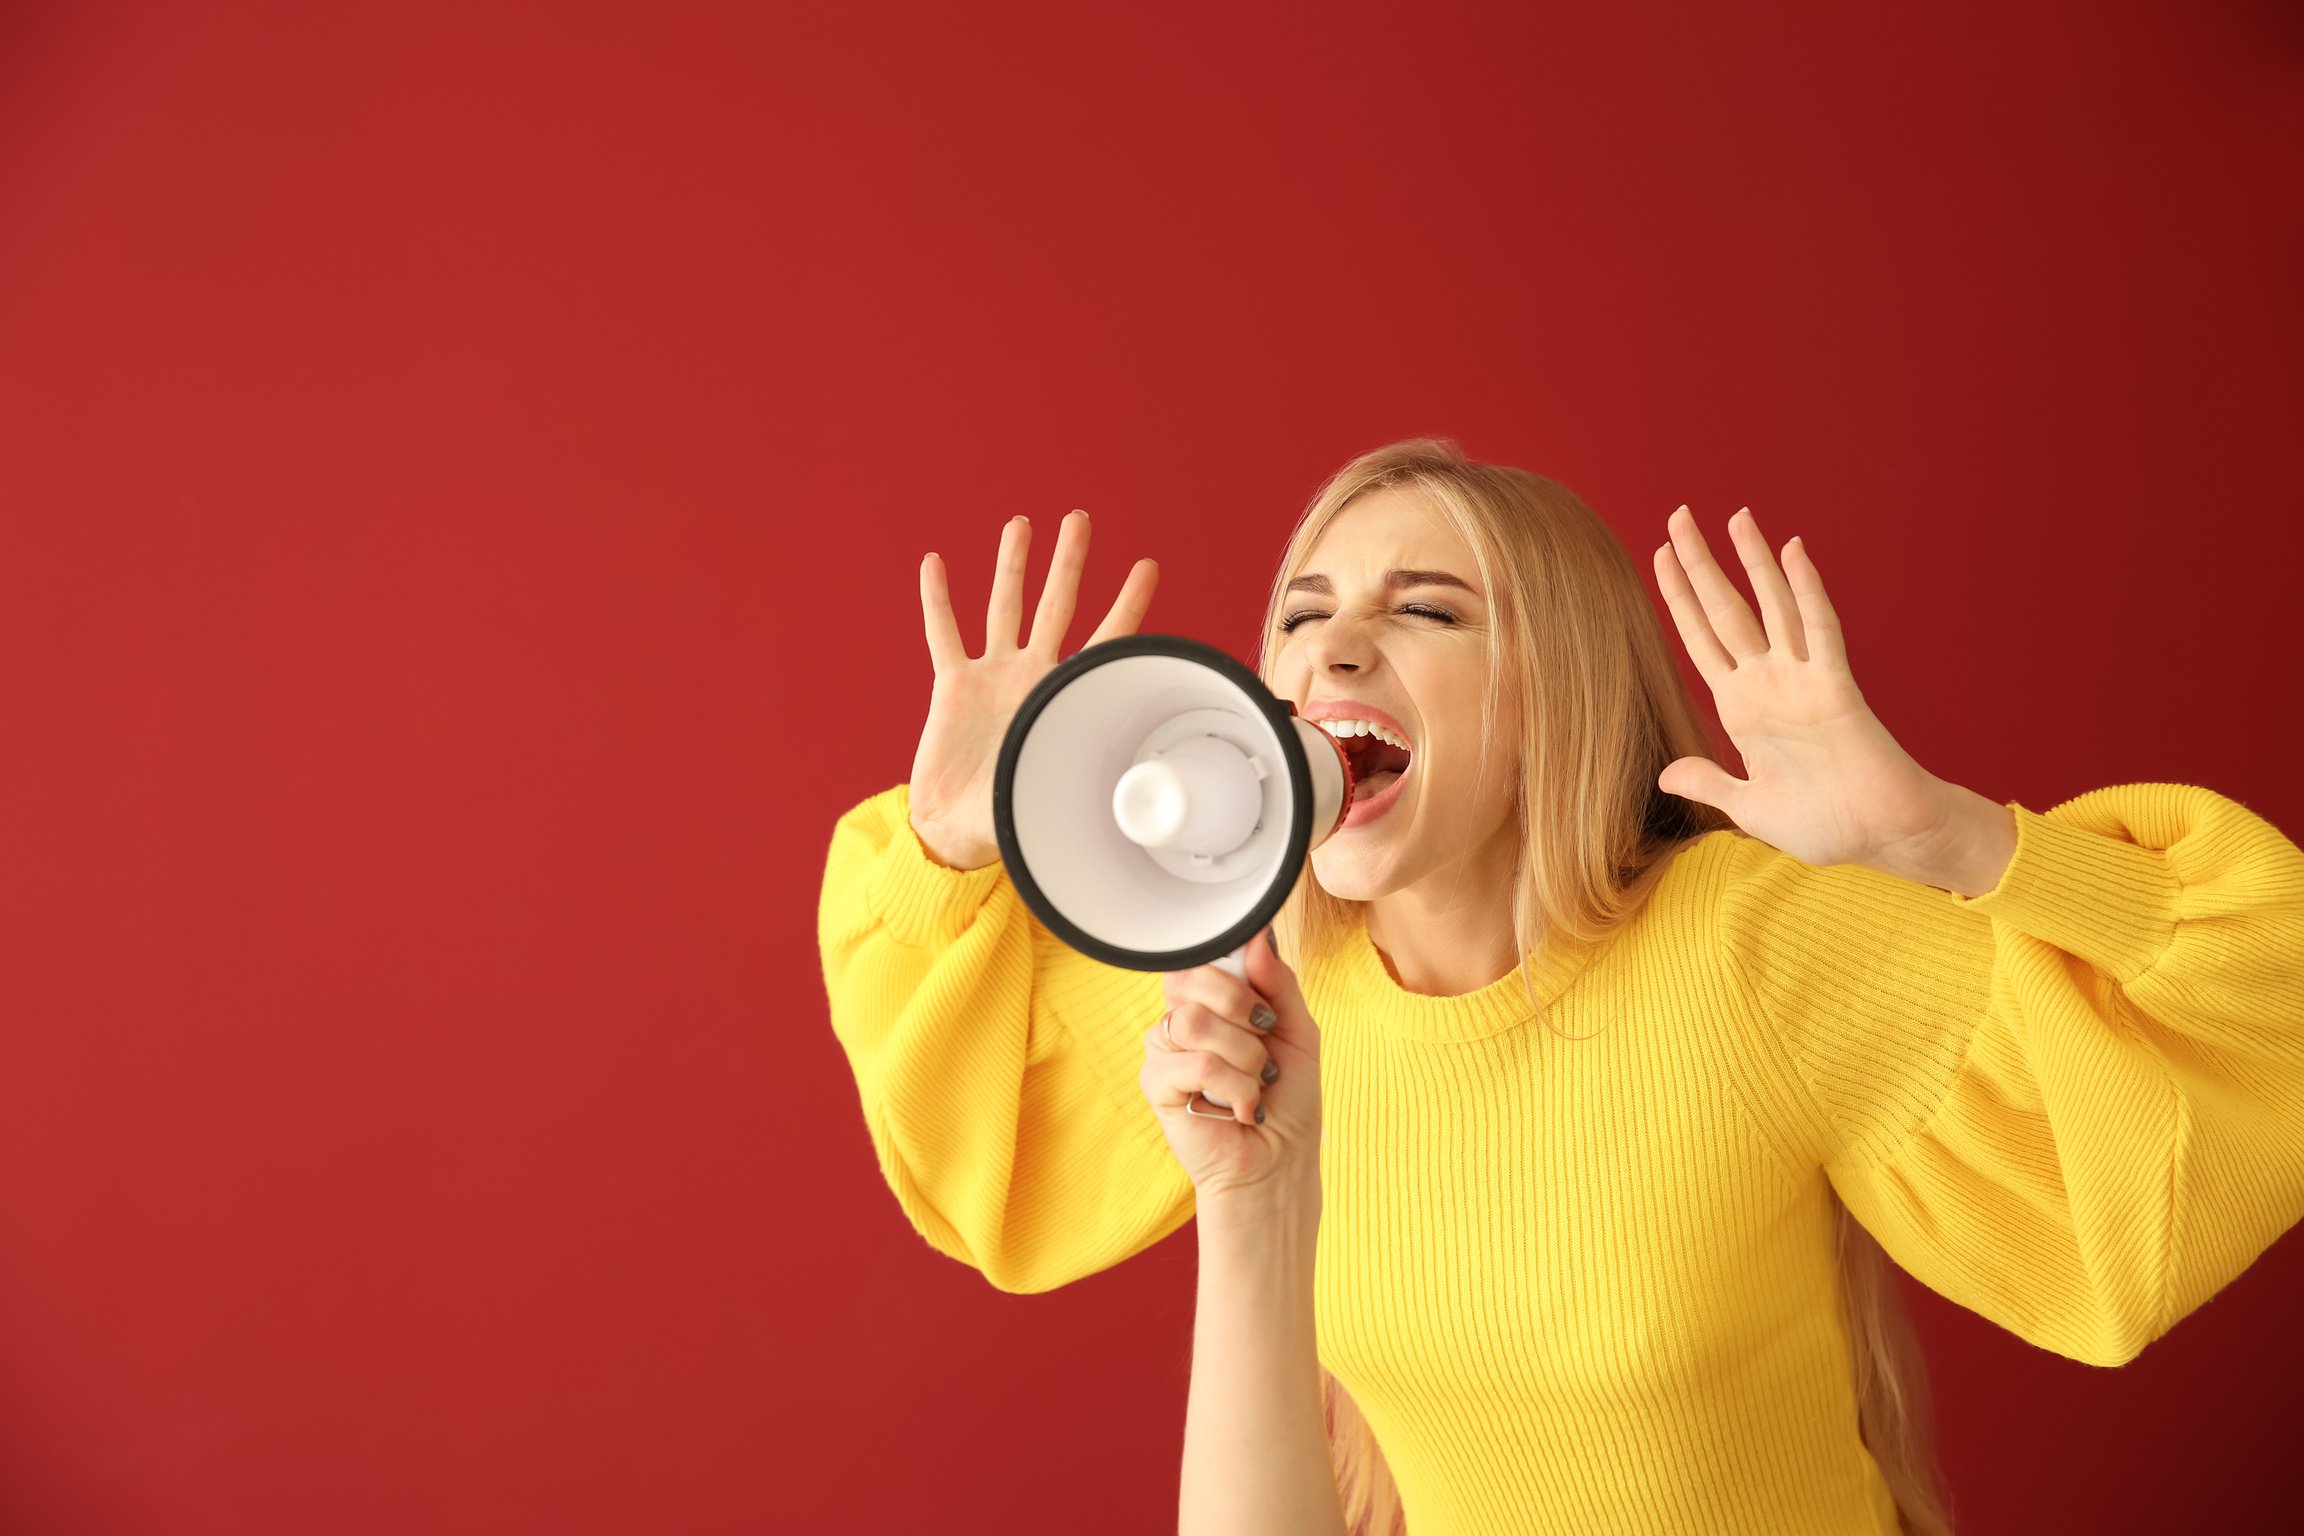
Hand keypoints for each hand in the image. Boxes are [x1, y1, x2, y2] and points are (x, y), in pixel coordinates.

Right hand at [909, 511, 1159, 870]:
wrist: (960, 830)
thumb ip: (1084, 774)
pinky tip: (935, 564)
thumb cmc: (1015, 819)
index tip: (1148, 566)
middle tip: (1080, 518)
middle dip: (1069, 561)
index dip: (1127, 604)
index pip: (1107, 643)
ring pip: (1004, 607)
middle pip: (1056, 604)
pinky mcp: (954, 686)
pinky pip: (944, 634)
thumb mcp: (1057, 790)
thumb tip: (1131, 786)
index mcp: (1067, 699)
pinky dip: (938, 600)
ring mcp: (994, 677)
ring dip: (1011, 565)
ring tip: (1020, 525)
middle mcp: (1033, 676)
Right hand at [1140, 930, 1321, 1213]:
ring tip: (1257, 1082)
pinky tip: (1242, 1108)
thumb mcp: (1298, 1031)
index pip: (1201, 957)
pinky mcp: (1157, 1086)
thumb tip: (1259, 937)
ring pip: (1193, 1021)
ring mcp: (1164, 1051)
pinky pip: (1194, 1064)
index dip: (1234, 974)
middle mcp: (1181, 1019)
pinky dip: (1234, 1087)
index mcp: (1209, 1001)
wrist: (1280, 1160)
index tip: (1265, 1007)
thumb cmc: (1286, 1098)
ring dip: (1243, 1056)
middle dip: (1243, 1009)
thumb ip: (1279, 982)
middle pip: (1190, 978)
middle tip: (1264, 1041)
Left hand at [1651, 506, 1957, 871]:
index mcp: (1742, 709)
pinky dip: (1806, 591)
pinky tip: (1793, 552)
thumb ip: (1710, 783)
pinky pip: (1820, 631)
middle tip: (1678, 515)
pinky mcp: (1837, 689)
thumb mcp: (1749, 807)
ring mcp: (1802, 682)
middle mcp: (1768, 684)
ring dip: (1754, 562)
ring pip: (1772, 608)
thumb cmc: (1825, 824)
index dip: (1679, 600)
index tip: (1661, 557)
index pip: (1701, 641)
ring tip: (1734, 516)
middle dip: (1701, 564)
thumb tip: (1665, 775)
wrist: (1882, 839)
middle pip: (1725, 611)